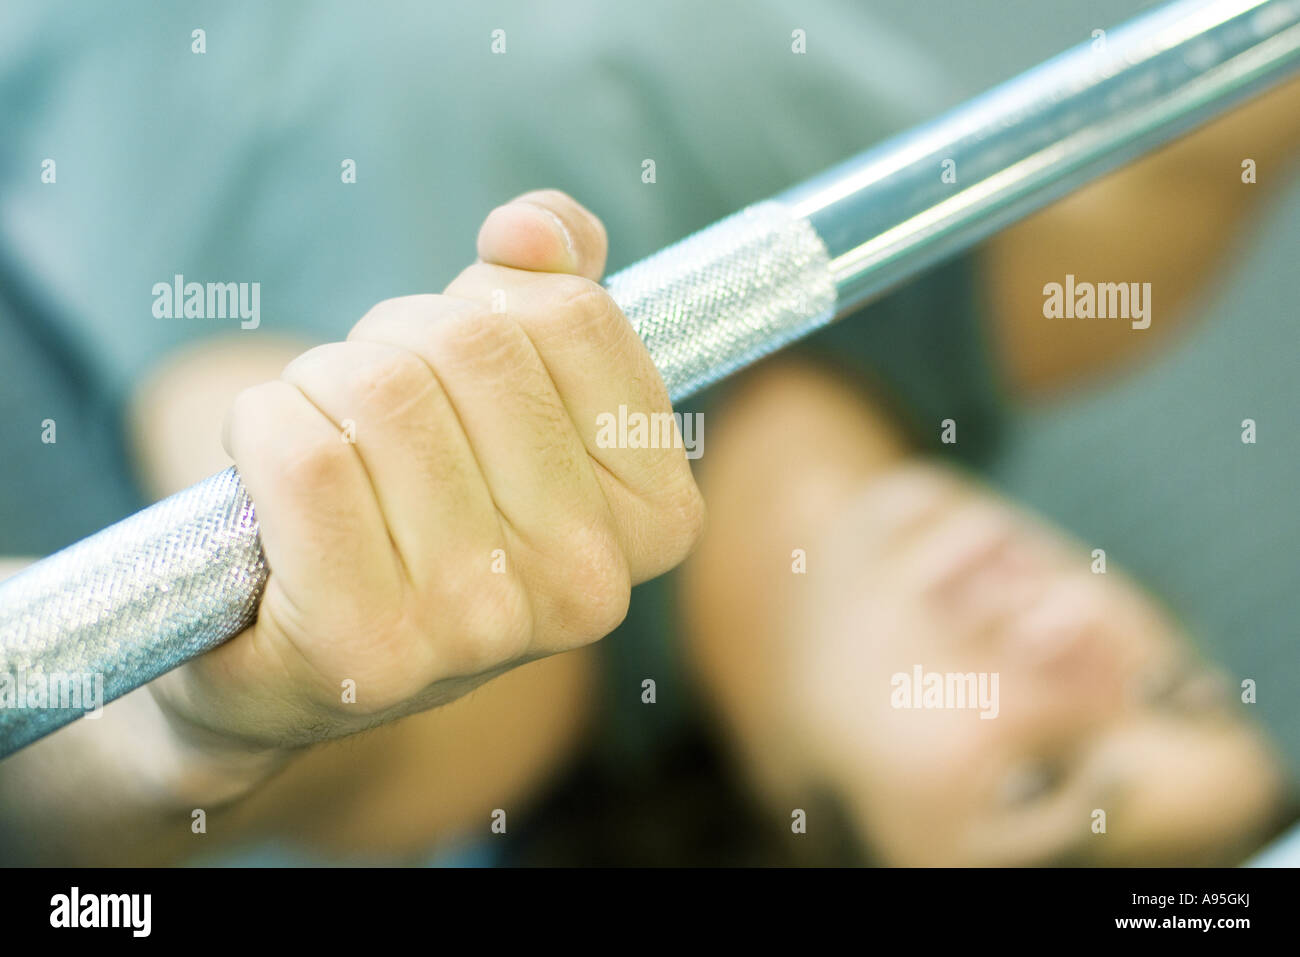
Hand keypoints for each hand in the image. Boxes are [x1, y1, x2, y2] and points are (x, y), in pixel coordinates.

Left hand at [149, 190, 704, 753]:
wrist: (291, 660)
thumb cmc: (413, 510)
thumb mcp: (508, 399)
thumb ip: (546, 288)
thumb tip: (529, 229)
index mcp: (657, 516)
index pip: (573, 315)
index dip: (483, 300)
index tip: (450, 359)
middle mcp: (589, 581)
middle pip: (470, 344)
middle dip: (390, 338)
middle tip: (367, 408)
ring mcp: (485, 623)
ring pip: (379, 392)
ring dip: (319, 385)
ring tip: (322, 446)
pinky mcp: (367, 646)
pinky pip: (303, 454)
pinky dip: (260, 427)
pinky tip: (268, 478)